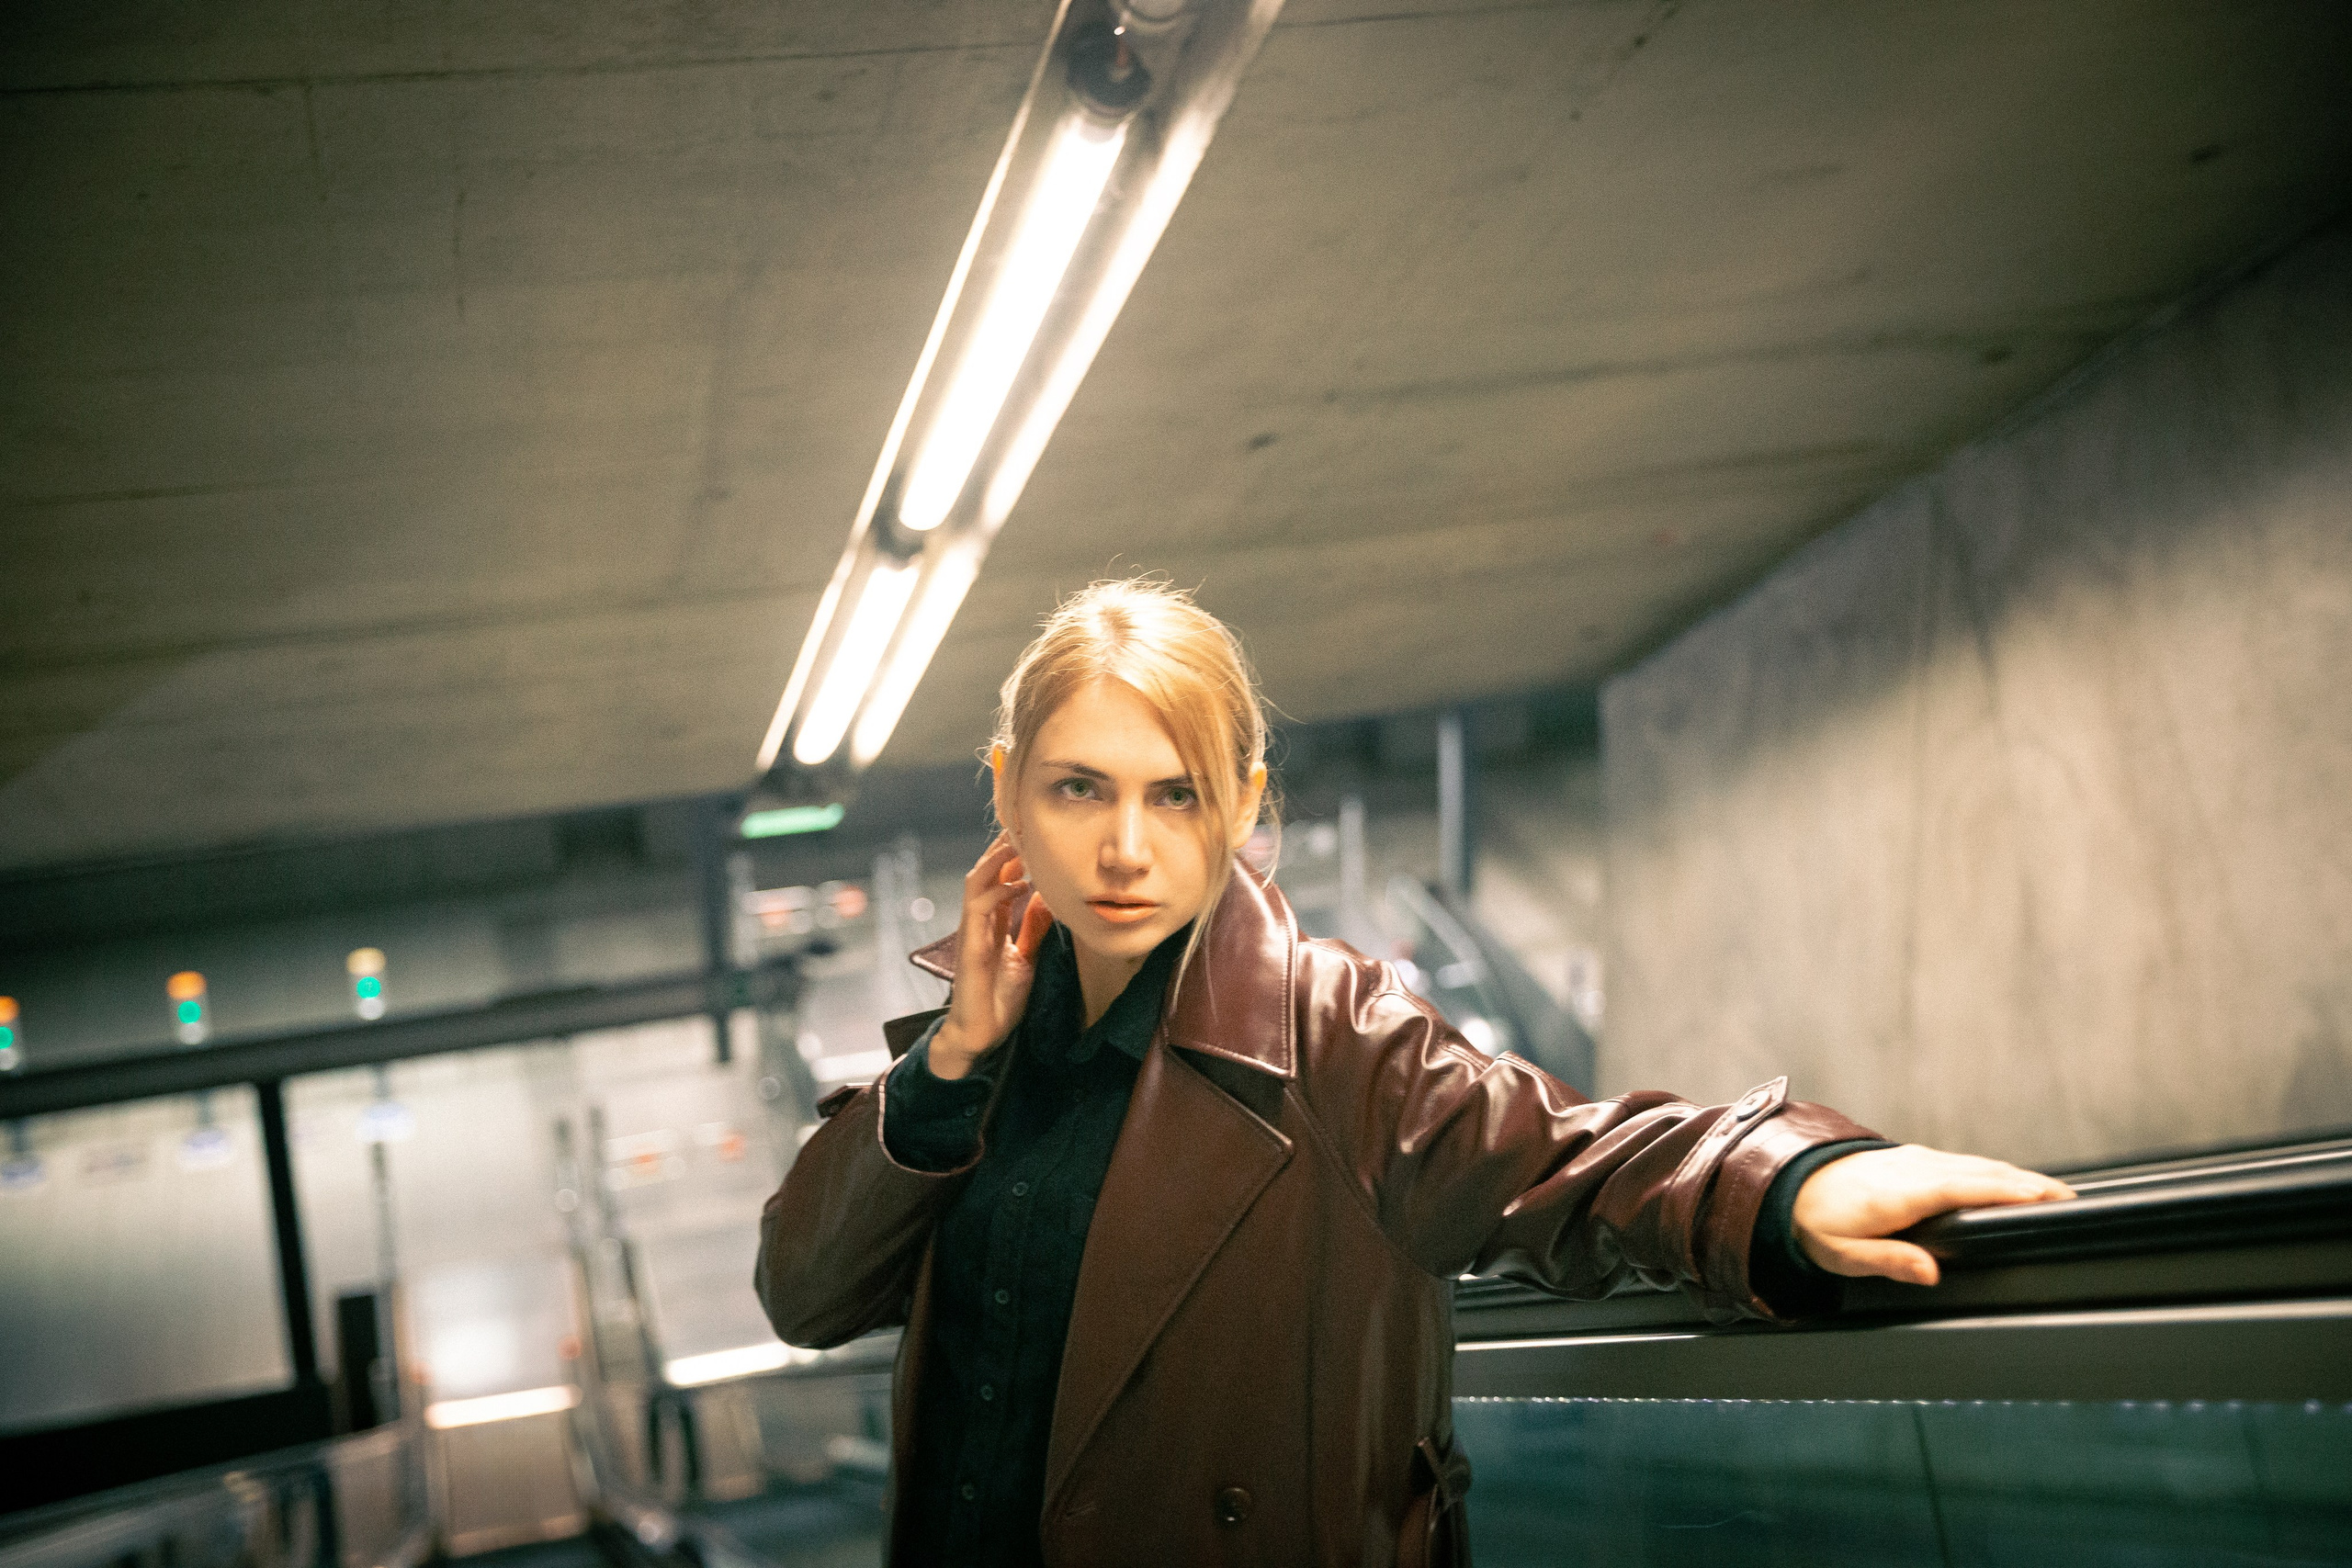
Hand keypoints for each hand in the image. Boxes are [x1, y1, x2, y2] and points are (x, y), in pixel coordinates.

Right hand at [930, 833, 1055, 1079]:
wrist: (981, 1033)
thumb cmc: (1000, 999)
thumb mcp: (1026, 958)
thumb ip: (1033, 928)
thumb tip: (1048, 899)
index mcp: (991, 923)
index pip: (999, 879)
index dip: (1012, 857)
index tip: (1034, 837)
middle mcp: (978, 922)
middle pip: (985, 872)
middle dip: (1003, 849)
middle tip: (1026, 827)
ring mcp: (971, 932)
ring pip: (976, 881)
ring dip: (997, 860)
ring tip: (1018, 842)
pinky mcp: (970, 946)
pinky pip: (978, 908)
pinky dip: (997, 891)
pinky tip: (1019, 883)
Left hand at [1792, 1144, 2073, 1286]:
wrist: (1790, 1183)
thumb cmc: (1816, 1221)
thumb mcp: (1842, 1253)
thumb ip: (1888, 1260)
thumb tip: (1931, 1273)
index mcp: (1902, 1193)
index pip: (1967, 1188)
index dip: (2010, 1191)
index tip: (2048, 1197)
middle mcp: (1914, 1169)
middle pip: (1983, 1172)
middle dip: (2029, 1184)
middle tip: (2072, 1201)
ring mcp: (1916, 1159)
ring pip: (1978, 1164)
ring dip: (2016, 1176)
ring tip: (2055, 1194)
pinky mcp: (1916, 1158)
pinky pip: (1965, 1163)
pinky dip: (1996, 1171)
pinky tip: (2013, 1182)